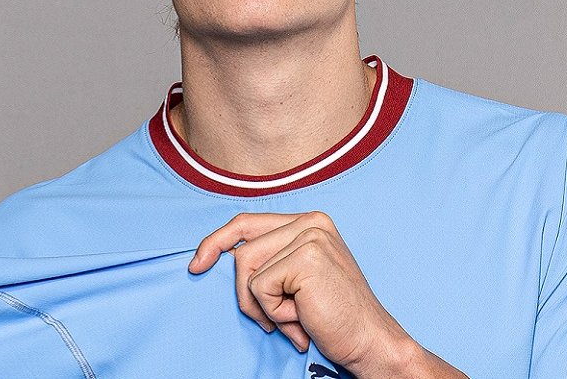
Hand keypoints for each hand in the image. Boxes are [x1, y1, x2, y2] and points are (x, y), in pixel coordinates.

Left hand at [189, 212, 464, 378]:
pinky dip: (274, 313)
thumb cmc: (331, 317)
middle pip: (241, 249)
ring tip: (293, 321)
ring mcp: (310, 237)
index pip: (246, 223)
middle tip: (269, 321)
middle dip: (246, 293)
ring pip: (246, 269)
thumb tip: (216, 255)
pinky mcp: (307, 258)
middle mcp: (311, 222)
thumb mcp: (294, 280)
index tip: (197, 264)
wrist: (369, 343)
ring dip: (262, 306)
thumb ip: (267, 259)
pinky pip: (259, 287)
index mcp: (309, 222)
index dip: (216, 242)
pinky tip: (302, 320)